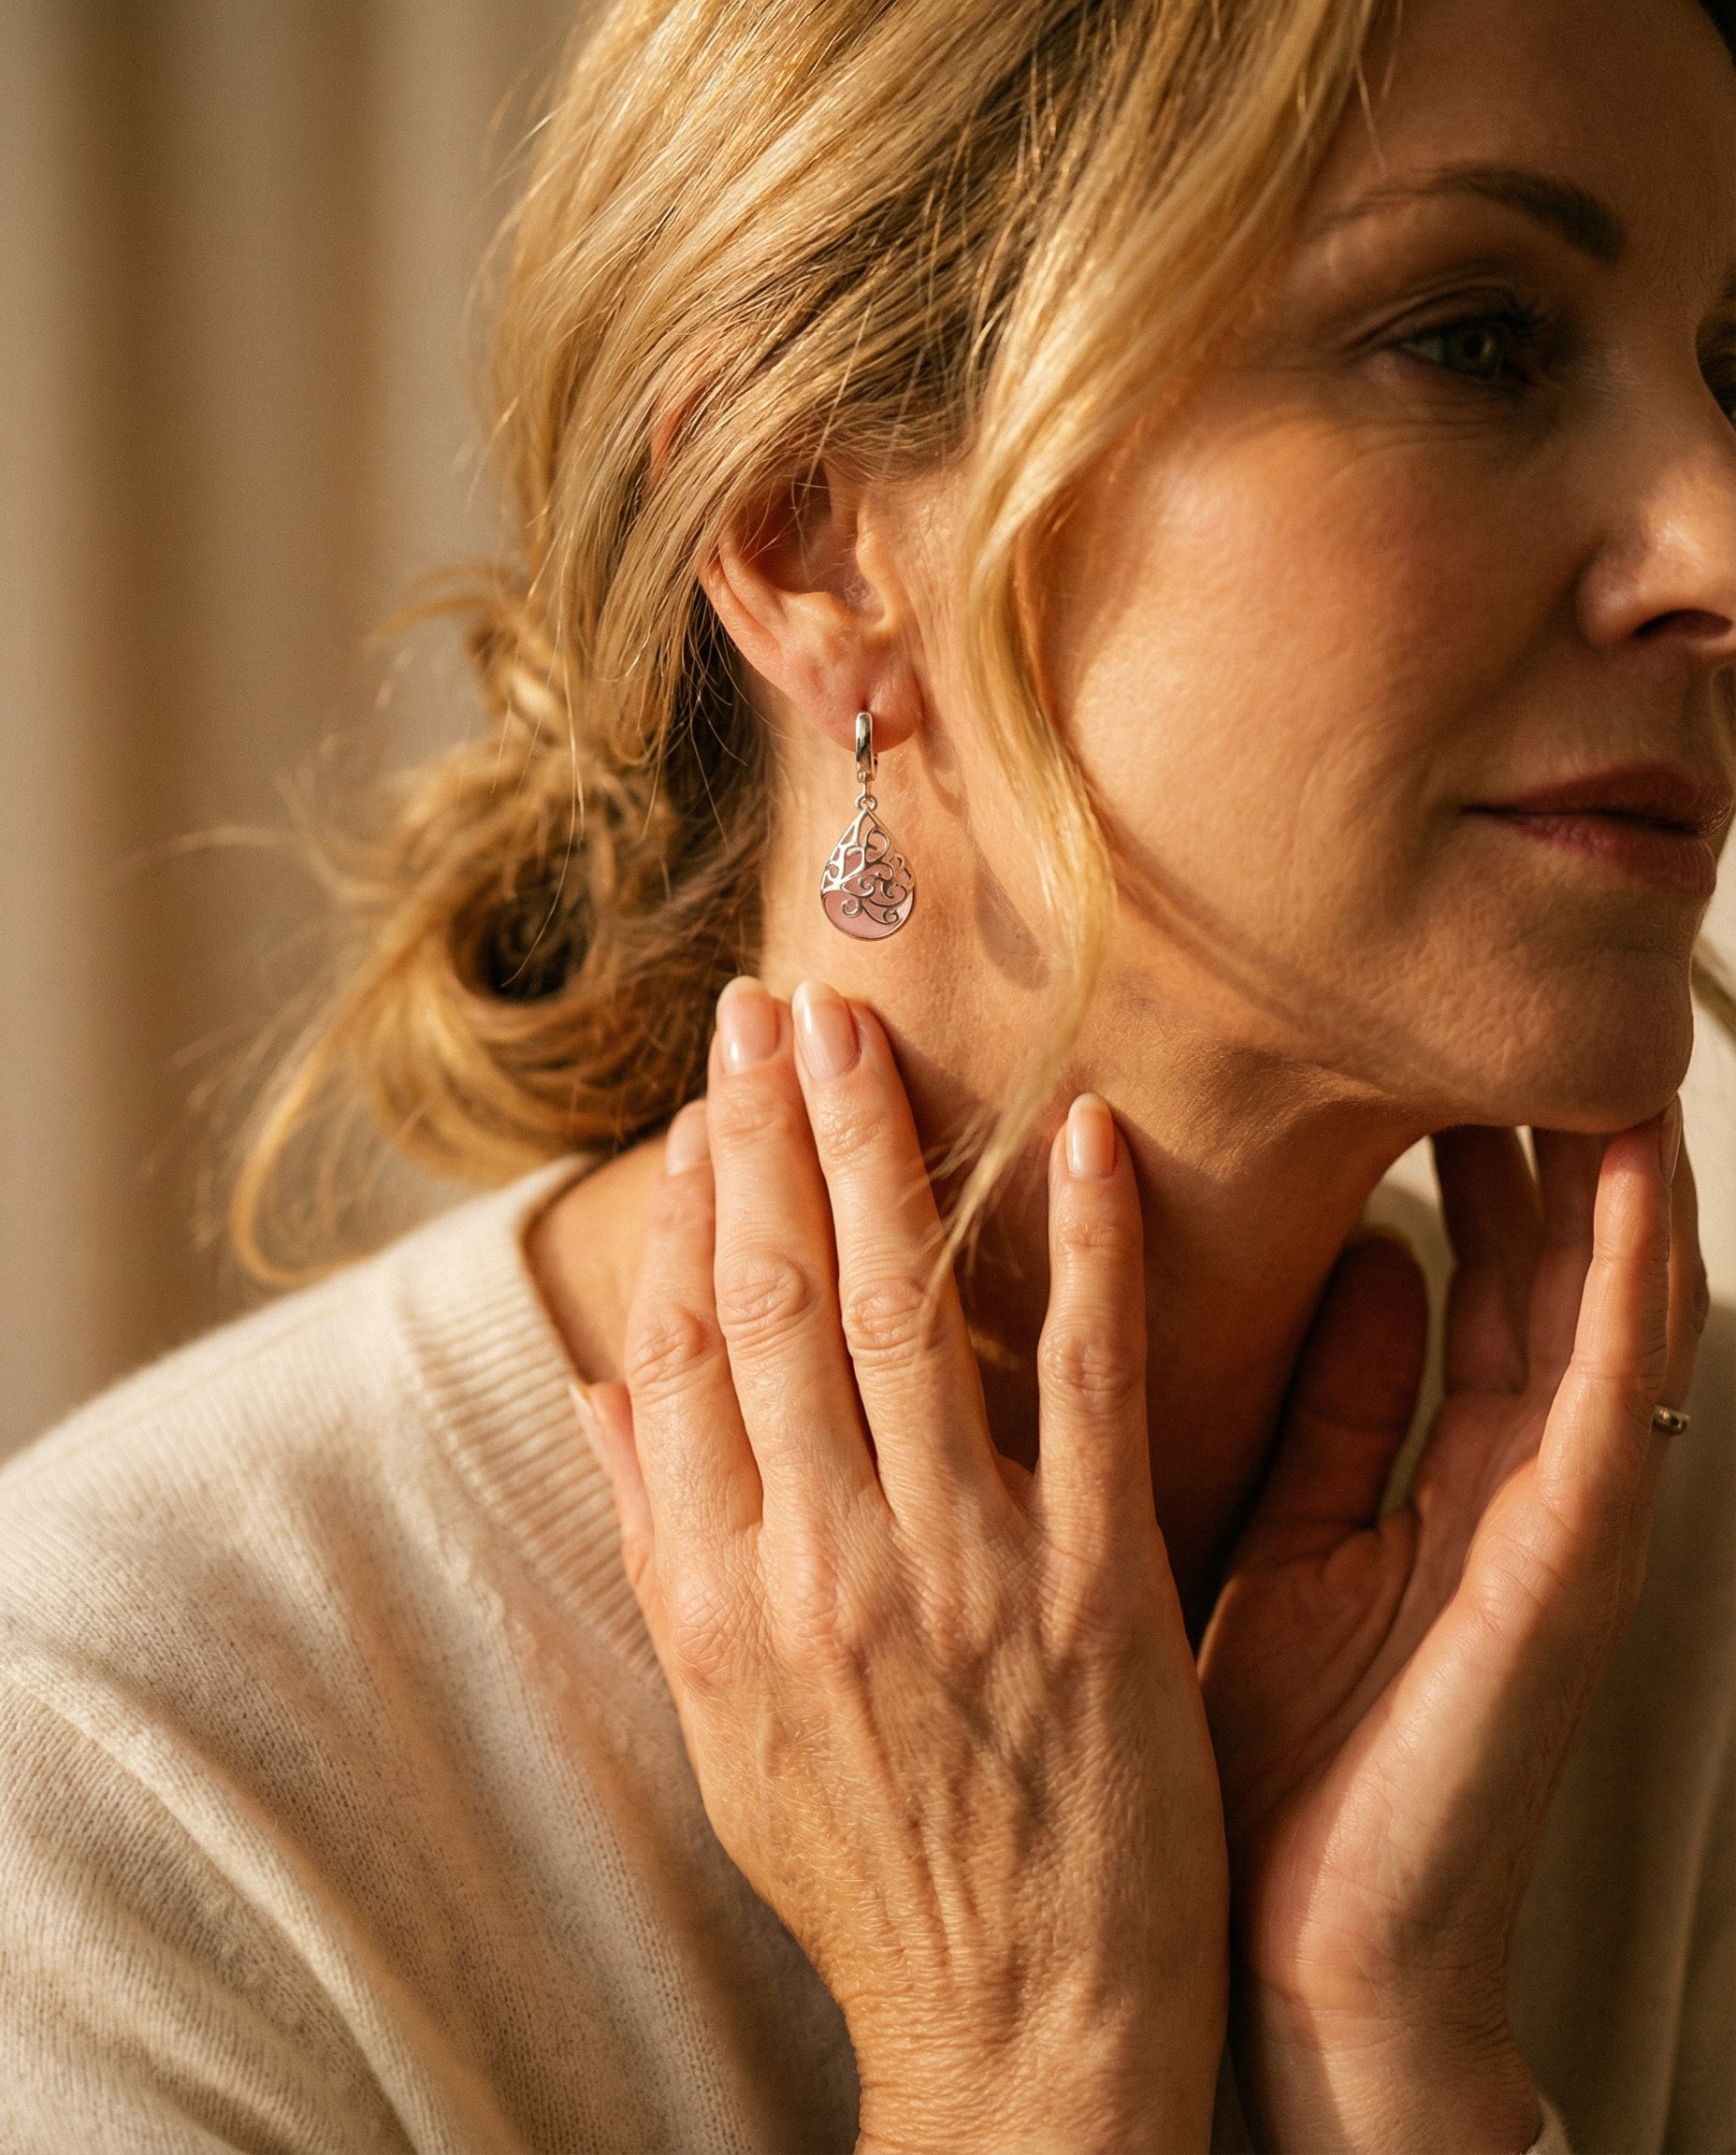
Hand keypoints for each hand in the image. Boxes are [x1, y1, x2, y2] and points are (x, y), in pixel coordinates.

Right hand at [580, 980, 1227, 2154]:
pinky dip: (1084, 1252)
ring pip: (904, 1316)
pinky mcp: (1095, 1591)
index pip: (682, 1356)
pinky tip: (1085, 1137)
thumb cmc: (870, 1871)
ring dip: (882, 1155)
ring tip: (866, 1030)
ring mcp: (963, 1573)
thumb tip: (602, 1395)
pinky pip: (1086, 1386)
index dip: (690, 1213)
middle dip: (768, 1135)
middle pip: (778, 1304)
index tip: (706, 1104)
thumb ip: (659, 1551)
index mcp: (722, 1599)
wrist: (1022, 2032)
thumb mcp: (723, 1731)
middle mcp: (824, 1568)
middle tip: (773, 1000)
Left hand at [1199, 1114, 1704, 2153]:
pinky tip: (1632, 1178)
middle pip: (1546, 1262)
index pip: (1475, 1270)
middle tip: (1515, 991)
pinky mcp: (1567, 1570)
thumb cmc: (1290, 1752)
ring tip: (1606, 1033)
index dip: (1465, 1150)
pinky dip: (1630, 1285)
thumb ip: (1340, 1409)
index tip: (1416, 1032)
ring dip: (1617, 1171)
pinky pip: (1610, 1400)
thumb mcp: (1299, 1540)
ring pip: (1606, 1305)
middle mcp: (1522, 1479)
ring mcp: (1561, 1521)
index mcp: (1449, 1470)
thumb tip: (1363, 1267)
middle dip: (1544, 1128)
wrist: (1307, 1946)